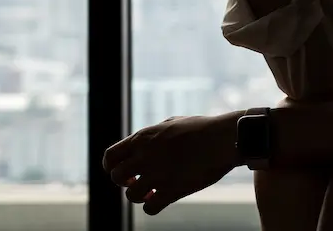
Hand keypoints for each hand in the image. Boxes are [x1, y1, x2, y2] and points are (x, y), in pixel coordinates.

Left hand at [102, 113, 241, 215]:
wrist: (222, 138)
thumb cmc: (201, 128)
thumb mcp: (170, 123)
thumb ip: (152, 135)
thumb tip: (143, 143)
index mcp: (143, 138)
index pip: (110, 157)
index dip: (112, 168)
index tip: (127, 171)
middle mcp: (145, 156)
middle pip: (116, 177)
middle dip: (126, 182)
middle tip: (140, 181)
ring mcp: (157, 174)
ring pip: (131, 196)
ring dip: (140, 196)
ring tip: (153, 191)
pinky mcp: (172, 190)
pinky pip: (149, 208)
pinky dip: (153, 206)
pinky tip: (162, 198)